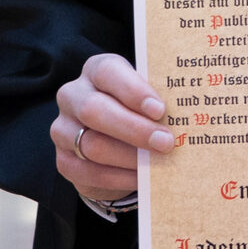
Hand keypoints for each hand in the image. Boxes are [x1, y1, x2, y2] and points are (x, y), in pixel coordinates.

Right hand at [52, 52, 175, 203]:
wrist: (111, 139)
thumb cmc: (137, 109)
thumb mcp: (145, 96)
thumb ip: (157, 101)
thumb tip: (185, 118)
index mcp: (96, 71)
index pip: (108, 73)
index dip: (133, 91)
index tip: (160, 110)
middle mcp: (73, 95)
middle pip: (95, 110)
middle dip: (134, 129)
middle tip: (166, 143)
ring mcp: (62, 128)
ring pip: (91, 145)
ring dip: (129, 157)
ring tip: (157, 162)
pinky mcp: (63, 159)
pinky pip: (88, 171)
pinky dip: (118, 177)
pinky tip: (141, 177)